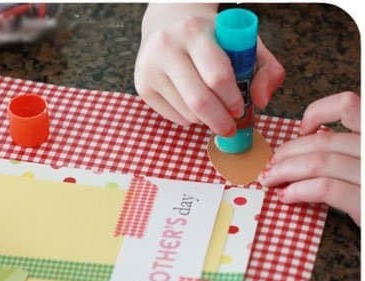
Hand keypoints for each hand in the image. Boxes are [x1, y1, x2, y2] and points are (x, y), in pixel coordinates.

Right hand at [134, 4, 285, 135]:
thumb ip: (266, 69)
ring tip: (213, 109)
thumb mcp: (244, 42)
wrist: (168, 23)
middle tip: (230, 128)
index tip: (240, 109)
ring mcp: (150, 68)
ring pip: (186, 114)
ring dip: (205, 120)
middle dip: (219, 121)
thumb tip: (261, 102)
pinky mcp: (142, 86)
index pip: (217, 76)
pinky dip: (189, 119)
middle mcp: (166, 48)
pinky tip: (193, 105)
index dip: (233, 99)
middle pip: (198, 101)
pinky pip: (173, 117)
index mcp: (194, 32)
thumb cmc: (211, 37)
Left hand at [258, 92, 360, 224]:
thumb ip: (351, 150)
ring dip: (285, 170)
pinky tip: (287, 196)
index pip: (349, 105)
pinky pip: (326, 188)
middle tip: (272, 165)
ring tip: (271, 180)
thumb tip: (311, 139)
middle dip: (288, 152)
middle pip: (324, 141)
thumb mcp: (362, 166)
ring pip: (320, 162)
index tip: (303, 129)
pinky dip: (299, 190)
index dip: (318, 112)